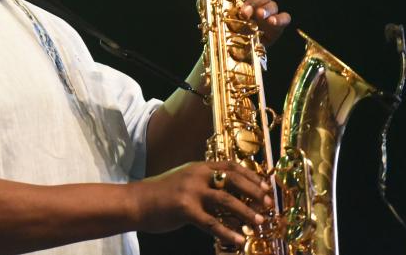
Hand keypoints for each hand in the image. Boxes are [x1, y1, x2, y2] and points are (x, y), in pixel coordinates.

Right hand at [133, 160, 273, 245]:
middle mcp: (196, 175)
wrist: (136, 202)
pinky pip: (212, 222)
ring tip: (259, 223)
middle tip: (269, 204)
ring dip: (246, 212)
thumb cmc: (161, 195)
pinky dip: (227, 232)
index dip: (251, 175)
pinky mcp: (185, 209)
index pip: (230, 166)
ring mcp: (190, 191)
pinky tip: (238, 240)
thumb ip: (204, 185)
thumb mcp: (184, 182)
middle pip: (233, 179)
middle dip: (254, 191)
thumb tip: (229, 197)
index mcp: (198, 167)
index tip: (266, 187)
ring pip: (226, 200)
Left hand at [190, 0, 290, 45]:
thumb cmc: (223, 18)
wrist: (228, 45)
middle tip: (243, 10)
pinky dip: (280, 18)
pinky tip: (271, 22)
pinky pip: (285, 17)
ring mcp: (269, 9)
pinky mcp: (276, 24)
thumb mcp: (211, 4)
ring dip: (265, 8)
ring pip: (273, 3)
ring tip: (255, 16)